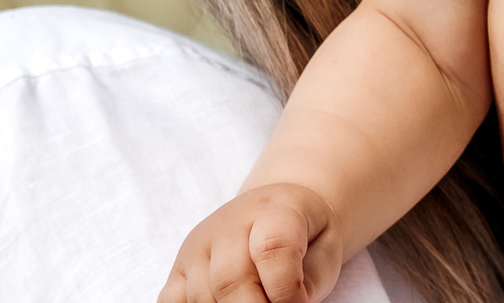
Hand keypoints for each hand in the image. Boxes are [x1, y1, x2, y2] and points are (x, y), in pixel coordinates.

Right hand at [161, 183, 342, 302]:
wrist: (278, 209)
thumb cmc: (305, 236)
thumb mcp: (324, 251)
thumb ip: (308, 282)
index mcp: (272, 209)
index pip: (272, 248)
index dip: (286, 290)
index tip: (298, 302)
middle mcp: (227, 224)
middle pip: (230, 280)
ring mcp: (198, 246)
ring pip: (202, 297)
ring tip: (256, 301)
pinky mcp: (178, 267)